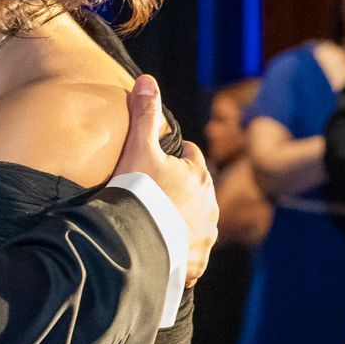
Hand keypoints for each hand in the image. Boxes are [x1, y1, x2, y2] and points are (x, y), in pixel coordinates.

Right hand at [114, 74, 218, 285]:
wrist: (135, 244)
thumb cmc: (138, 193)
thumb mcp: (138, 149)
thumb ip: (144, 114)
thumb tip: (147, 79)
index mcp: (199, 176)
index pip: (191, 157)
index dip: (174, 157)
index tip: (157, 162)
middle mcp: (210, 207)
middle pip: (196, 193)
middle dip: (179, 192)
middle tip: (153, 196)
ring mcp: (204, 238)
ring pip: (195, 225)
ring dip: (181, 224)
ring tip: (155, 226)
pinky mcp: (196, 264)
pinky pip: (189, 257)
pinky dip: (179, 253)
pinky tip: (161, 253)